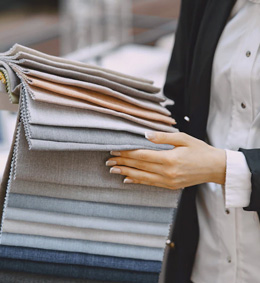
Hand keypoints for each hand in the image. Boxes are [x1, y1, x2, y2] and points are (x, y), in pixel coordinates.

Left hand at [106, 132, 225, 189]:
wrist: (215, 167)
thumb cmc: (200, 150)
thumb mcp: (183, 138)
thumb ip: (163, 137)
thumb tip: (145, 135)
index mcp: (169, 159)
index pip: (141, 156)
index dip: (126, 153)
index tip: (114, 150)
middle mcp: (167, 172)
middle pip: (139, 166)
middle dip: (122, 163)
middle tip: (109, 160)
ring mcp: (168, 181)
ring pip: (142, 177)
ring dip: (126, 173)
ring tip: (113, 170)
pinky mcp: (170, 186)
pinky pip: (150, 183)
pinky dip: (137, 181)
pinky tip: (128, 180)